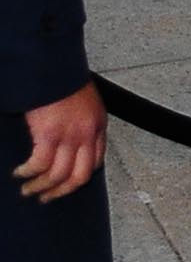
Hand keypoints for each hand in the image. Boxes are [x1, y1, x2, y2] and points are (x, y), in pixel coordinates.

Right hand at [14, 81, 105, 201]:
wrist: (54, 64)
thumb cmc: (64, 76)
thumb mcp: (85, 99)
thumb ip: (81, 119)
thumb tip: (69, 134)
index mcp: (97, 125)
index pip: (95, 162)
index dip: (80, 176)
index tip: (67, 183)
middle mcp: (87, 134)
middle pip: (79, 177)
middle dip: (61, 191)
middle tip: (46, 197)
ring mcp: (69, 136)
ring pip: (58, 175)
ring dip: (41, 187)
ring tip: (28, 189)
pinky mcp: (49, 134)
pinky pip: (40, 164)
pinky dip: (29, 173)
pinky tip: (21, 173)